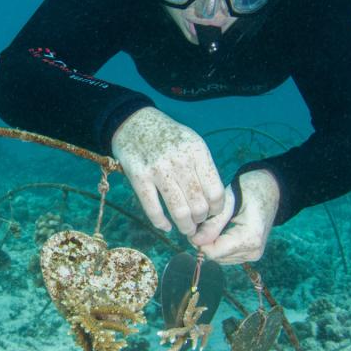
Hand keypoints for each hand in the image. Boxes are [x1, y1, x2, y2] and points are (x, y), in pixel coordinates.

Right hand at [111, 107, 223, 235]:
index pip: (216, 192)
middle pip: (199, 205)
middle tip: (198, 221)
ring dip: (185, 226)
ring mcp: (158, 170)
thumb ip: (204, 168)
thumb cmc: (168, 136)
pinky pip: (153, 210)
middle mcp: (179, 161)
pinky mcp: (138, 177)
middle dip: (201, 220)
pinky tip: (166, 226)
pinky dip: (161, 224)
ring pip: (179, 211)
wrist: (133, 122)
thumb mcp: (192, 143)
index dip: (217, 209)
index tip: (212, 212)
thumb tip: (215, 200)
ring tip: (186, 229)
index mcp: (197, 151)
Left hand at [190, 169, 279, 263]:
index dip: (198, 241)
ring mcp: (252, 255)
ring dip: (211, 243)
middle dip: (204, 241)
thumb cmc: (249, 190)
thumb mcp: (229, 200)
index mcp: (250, 238)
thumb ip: (213, 222)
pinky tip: (221, 228)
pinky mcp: (249, 255)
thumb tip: (195, 241)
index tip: (195, 224)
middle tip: (204, 220)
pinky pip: (225, 255)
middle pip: (215, 255)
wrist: (270, 191)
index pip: (213, 252)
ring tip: (214, 222)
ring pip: (218, 257)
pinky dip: (218, 244)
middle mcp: (253, 252)